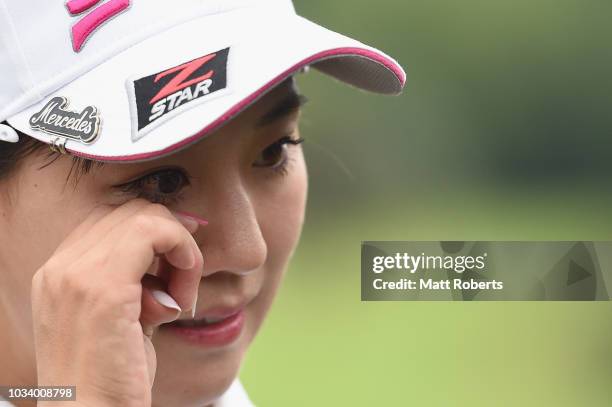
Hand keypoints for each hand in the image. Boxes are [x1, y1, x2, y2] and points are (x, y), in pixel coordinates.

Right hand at [31, 199, 203, 406]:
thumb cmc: (113, 379)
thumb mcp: (121, 320)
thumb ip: (134, 283)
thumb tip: (172, 250)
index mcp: (57, 275)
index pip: (109, 220)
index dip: (153, 229)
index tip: (181, 253)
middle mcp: (59, 268)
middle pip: (129, 211)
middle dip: (169, 237)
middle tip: (185, 275)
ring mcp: (76, 275)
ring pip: (146, 217)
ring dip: (179, 250)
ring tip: (179, 298)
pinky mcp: (103, 288)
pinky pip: (155, 232)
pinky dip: (184, 254)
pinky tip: (183, 297)